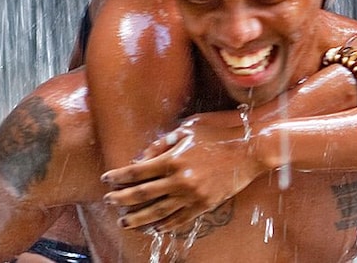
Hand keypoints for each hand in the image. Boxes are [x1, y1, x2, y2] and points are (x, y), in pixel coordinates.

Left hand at [100, 113, 264, 232]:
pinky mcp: (205, 204)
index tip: (106, 179)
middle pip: (143, 194)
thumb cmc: (218, 132)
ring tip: (125, 222)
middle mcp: (180, 179)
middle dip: (122, 199)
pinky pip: (181, 219)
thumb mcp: (187, 129)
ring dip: (138, 218)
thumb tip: (140, 160)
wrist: (250, 149)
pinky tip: (155, 227)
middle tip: (109, 202)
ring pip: (158, 211)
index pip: (137, 171)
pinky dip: (166, 224)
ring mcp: (193, 194)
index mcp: (173, 158)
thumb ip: (162, 144)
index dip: (119, 176)